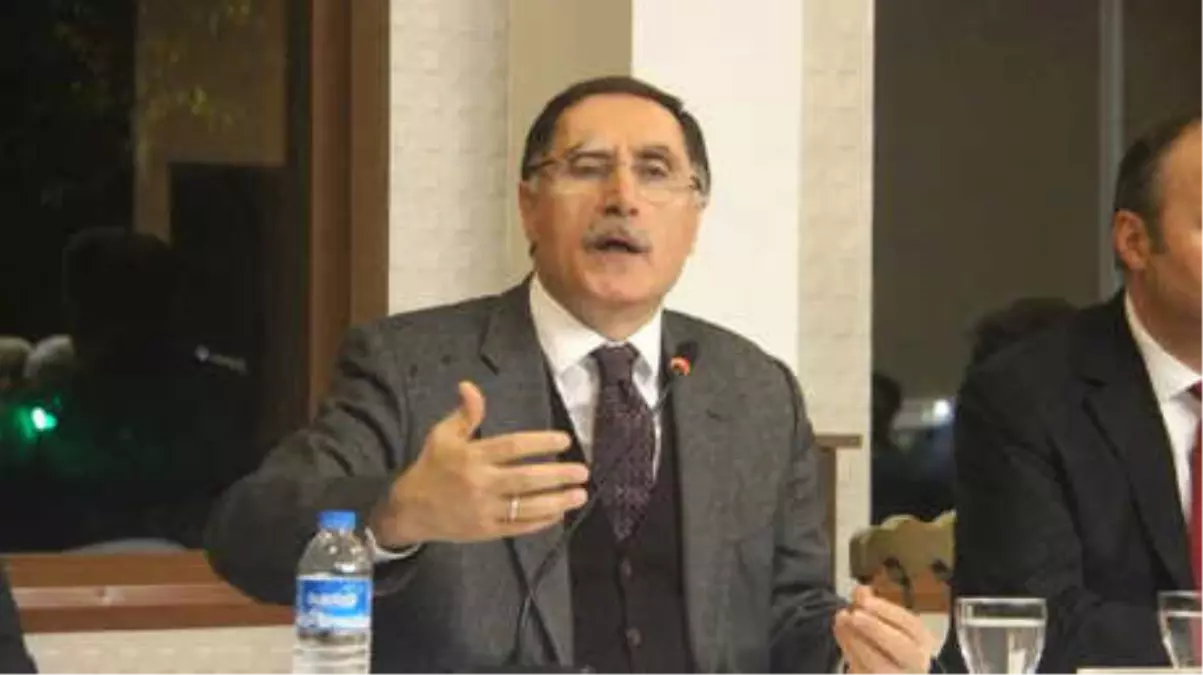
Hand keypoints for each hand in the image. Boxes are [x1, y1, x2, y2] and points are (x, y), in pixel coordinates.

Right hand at [369, 381, 588, 546]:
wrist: (410, 509)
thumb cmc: (431, 467)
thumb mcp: (442, 435)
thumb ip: (465, 414)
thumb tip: (469, 386)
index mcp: (471, 457)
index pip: (512, 447)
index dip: (540, 443)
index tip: (564, 440)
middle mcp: (479, 483)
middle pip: (525, 479)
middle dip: (557, 475)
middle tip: (582, 471)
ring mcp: (484, 510)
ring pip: (526, 506)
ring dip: (556, 501)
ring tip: (579, 494)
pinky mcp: (486, 531)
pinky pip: (518, 527)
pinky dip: (540, 521)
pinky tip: (559, 513)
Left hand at [834, 585, 937, 673]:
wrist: (893, 671)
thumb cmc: (888, 642)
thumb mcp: (885, 621)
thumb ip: (872, 604)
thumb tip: (860, 590)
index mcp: (921, 640)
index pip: (911, 625)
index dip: (887, 611)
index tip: (864, 600)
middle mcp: (915, 662)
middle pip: (902, 648)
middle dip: (875, 629)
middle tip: (853, 615)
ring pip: (878, 663)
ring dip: (854, 639)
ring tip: (841, 620)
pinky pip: (862, 671)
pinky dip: (849, 652)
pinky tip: (842, 636)